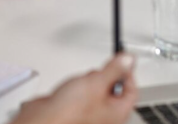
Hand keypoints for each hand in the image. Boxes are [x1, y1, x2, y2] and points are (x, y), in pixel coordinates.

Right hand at [11, 54, 136, 123]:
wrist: (46, 118)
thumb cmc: (70, 112)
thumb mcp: (96, 82)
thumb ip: (114, 69)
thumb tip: (128, 59)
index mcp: (118, 113)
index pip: (132, 90)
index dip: (127, 73)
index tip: (120, 60)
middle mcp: (107, 116)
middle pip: (115, 89)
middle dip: (105, 76)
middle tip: (98, 72)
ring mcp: (92, 113)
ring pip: (98, 90)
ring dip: (90, 81)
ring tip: (82, 82)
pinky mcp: (78, 109)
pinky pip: (84, 93)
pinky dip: (79, 87)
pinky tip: (72, 87)